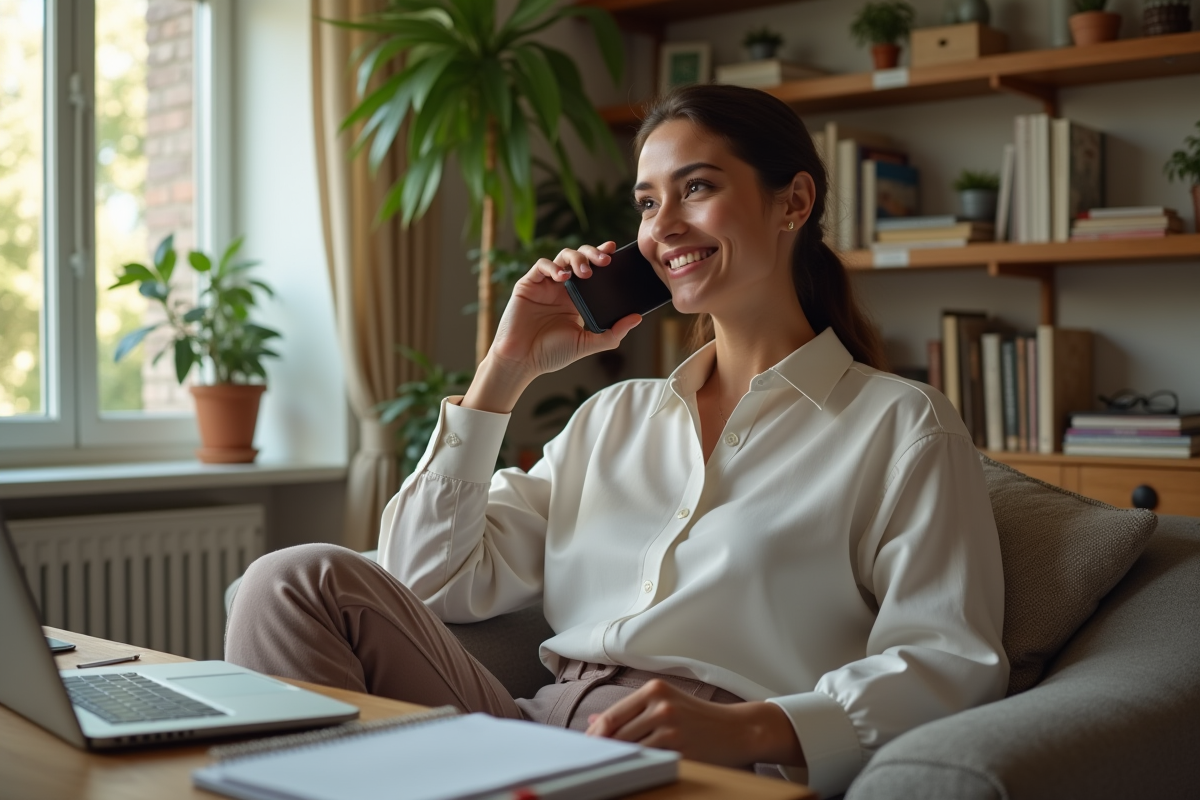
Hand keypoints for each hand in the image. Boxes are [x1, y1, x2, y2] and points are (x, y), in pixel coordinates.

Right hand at [488, 241, 641, 380]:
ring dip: (576, 259)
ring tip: (585, 272)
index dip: (601, 256)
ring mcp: (544, 284)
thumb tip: (637, 318)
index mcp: (576, 298)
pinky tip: (563, 277)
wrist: (521, 361)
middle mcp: (561, 288)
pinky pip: (541, 266)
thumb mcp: (586, 343)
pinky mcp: (528, 284)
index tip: (615, 250)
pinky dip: (553, 267)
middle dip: (592, 253)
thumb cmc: (551, 354)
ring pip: (562, 257)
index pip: (592, 270)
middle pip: (579, 258)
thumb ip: (612, 333)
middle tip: (605, 260)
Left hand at [584, 679, 804, 768]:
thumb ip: (628, 711)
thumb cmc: (698, 716)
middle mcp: (661, 708)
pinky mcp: (681, 752)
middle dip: (605, 749)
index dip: (596, 735)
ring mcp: (672, 731)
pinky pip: (651, 763)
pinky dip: (641, 767)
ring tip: (613, 766)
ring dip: (621, 760)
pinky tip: (637, 770)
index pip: (612, 716)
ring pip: (632, 751)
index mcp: (654, 690)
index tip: (588, 747)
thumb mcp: (664, 702)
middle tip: (593, 761)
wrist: (738, 730)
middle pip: (618, 735)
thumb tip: (593, 721)